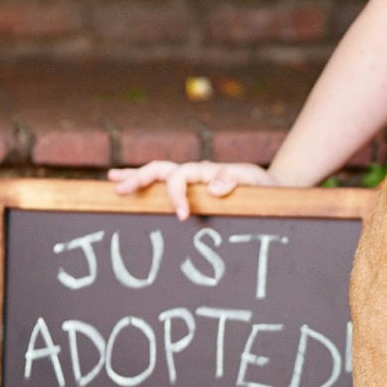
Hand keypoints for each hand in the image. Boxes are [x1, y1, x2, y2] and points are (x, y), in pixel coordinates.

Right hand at [107, 160, 279, 219]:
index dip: (176, 195)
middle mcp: (195, 172)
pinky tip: (123, 183)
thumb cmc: (265, 188)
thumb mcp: (253, 182)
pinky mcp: (192, 187)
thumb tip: (212, 188)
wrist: (273, 187)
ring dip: (135, 177)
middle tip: (120, 192)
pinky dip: (144, 182)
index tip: (182, 216)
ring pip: (157, 173)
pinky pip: (164, 182)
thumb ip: (234, 181)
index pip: (180, 177)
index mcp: (206, 171)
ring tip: (113, 182)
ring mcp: (191, 178)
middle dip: (139, 180)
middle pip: (160, 170)